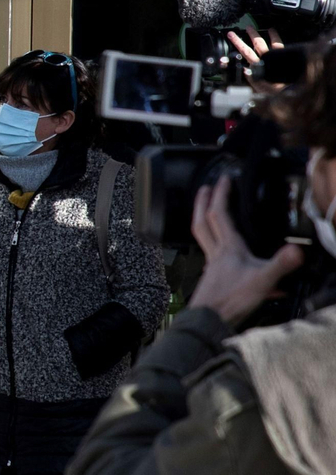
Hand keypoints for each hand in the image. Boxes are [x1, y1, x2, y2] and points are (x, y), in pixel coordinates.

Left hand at [187, 174, 302, 324]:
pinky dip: (214, 247)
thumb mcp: (262, 281)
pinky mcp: (212, 277)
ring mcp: (211, 265)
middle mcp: (216, 253)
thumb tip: (297, 249)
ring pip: (202, 236)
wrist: (209, 321)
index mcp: (228, 248)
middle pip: (203, 221)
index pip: (220, 213)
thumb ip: (280, 265)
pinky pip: (210, 255)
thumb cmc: (232, 300)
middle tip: (205, 187)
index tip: (224, 178)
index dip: (221, 194)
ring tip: (207, 211)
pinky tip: (224, 254)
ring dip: (203, 220)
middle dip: (202, 201)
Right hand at [227, 28, 288, 92]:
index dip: (238, 42)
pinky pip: (282, 47)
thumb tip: (244, 69)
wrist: (289, 92)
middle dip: (251, 35)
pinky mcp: (285, 59)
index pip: (246, 51)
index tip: (231, 36)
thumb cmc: (274, 91)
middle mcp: (267, 59)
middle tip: (247, 27)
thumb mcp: (258, 88)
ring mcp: (277, 58)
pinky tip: (279, 38)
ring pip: (273, 43)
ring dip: (271, 35)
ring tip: (269, 29)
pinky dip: (279, 41)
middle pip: (258, 43)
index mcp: (258, 65)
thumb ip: (250, 78)